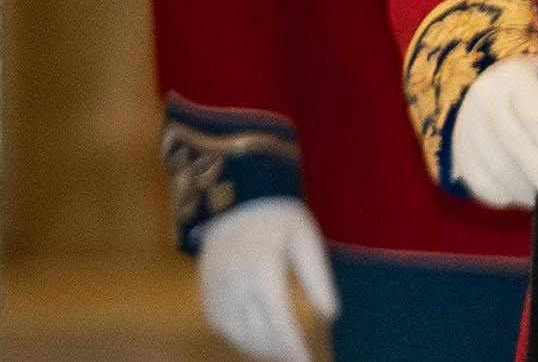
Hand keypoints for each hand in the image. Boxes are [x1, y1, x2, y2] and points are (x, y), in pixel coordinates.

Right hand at [195, 197, 337, 361]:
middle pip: (254, 328)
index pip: (278, 318)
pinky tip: (251, 340)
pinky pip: (217, 319)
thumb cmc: (281, 216)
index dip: (291, 344)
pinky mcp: (205, 283)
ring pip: (233, 329)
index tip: (304, 360)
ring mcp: (215, 283)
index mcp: (262, 266)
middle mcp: (234, 279)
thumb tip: (330, 315)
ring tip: (277, 353)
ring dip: (254, 346)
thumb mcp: (307, 239)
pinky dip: (234, 335)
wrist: (240, 195)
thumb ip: (317, 278)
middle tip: (293, 359)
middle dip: (275, 349)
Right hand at [450, 53, 537, 209]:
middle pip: (516, 146)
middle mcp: (485, 99)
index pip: (537, 116)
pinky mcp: (460, 154)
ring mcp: (466, 127)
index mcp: (515, 76)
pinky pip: (484, 185)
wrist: (495, 90)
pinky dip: (510, 195)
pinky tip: (529, 192)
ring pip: (499, 170)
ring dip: (530, 190)